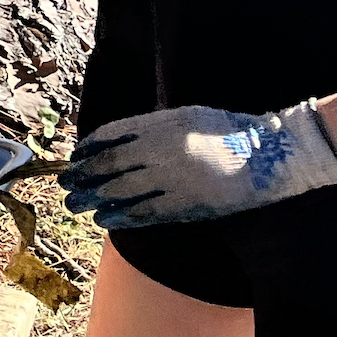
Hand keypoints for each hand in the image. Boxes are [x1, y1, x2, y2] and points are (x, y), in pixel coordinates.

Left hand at [62, 100, 336, 227]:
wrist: (271, 155)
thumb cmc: (225, 132)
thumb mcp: (186, 117)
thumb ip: (150, 129)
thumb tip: (112, 144)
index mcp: (162, 124)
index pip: (110, 136)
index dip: (88, 149)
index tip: (74, 157)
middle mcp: (163, 150)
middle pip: (109, 165)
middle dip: (82, 176)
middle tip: (64, 184)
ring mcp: (174, 180)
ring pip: (121, 191)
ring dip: (93, 199)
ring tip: (76, 205)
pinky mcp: (187, 205)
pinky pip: (145, 213)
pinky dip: (121, 217)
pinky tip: (105, 220)